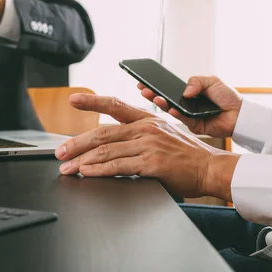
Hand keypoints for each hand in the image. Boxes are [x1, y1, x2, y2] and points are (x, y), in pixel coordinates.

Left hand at [55, 94, 239, 199]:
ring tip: (68, 168)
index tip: (73, 99)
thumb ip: (140, 135)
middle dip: (76, 143)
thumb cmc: (187, 155)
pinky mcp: (151, 163)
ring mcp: (148, 145)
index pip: (114, 104)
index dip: (92, 101)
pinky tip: (87, 172)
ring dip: (82, 161)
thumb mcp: (164, 134)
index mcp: (146, 119)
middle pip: (102, 132)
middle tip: (60, 152)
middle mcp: (145, 128)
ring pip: (106, 151)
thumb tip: (114, 144)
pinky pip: (118, 166)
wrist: (211, 168)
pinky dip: (99, 170)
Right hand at [138, 76, 241, 137]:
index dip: (156, 85)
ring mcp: (187, 115)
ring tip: (154, 96)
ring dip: (161, 103)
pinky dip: (175, 113)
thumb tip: (185, 91)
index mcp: (188, 93)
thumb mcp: (212, 81)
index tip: (143, 81)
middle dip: (152, 94)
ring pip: (170, 109)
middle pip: (165, 99)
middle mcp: (185, 104)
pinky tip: (170, 107)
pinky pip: (181, 119)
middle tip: (142, 89)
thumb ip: (196, 81)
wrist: (241, 115)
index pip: (168, 89)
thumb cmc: (228, 97)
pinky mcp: (192, 125)